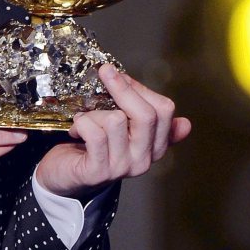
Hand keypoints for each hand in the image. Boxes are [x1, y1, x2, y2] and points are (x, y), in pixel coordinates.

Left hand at [35, 63, 190, 199]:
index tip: (120, 76)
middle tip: (105, 72)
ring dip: (94, 112)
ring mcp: (122, 167)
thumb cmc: (92, 146)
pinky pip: (94, 133)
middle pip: (146, 115)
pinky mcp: (98, 171)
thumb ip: (143, 119)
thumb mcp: (124, 131)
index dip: (141, 88)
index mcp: (155, 146)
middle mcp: (143, 159)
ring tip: (85, 118)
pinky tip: (75, 129)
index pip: (164, 111)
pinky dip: (81, 123)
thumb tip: (185, 122)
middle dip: (123, 88)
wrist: (64, 176)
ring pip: (116, 120)